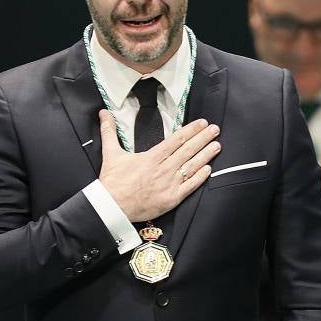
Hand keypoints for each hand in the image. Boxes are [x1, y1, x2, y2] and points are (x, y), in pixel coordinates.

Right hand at [98, 110, 220, 221]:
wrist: (112, 207)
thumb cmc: (112, 182)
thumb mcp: (110, 153)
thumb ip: (109, 131)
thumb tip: (103, 113)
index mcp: (152, 157)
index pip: (176, 140)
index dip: (191, 130)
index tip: (202, 123)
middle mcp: (163, 169)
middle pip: (188, 150)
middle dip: (203, 138)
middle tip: (215, 130)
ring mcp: (169, 184)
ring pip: (192, 166)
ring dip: (206, 155)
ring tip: (217, 145)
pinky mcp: (172, 199)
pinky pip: (190, 186)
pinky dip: (200, 177)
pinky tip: (208, 169)